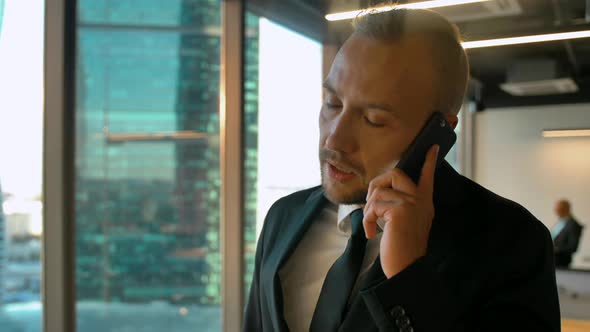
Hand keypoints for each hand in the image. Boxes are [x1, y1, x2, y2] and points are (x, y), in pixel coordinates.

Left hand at [363, 145, 438, 278]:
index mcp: (424, 203)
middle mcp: (420, 201)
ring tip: (373, 226)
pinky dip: (368, 219)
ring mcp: (411, 204)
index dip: (428, 161)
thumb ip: (398, 207)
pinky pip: (374, 205)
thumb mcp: (403, 223)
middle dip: (376, 184)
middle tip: (371, 203)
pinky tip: (372, 232)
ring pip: (379, 191)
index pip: (427, 177)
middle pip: (396, 173)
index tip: (432, 147)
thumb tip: (379, 194)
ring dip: (369, 209)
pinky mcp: (399, 211)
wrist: (406, 269)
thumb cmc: (401, 250)